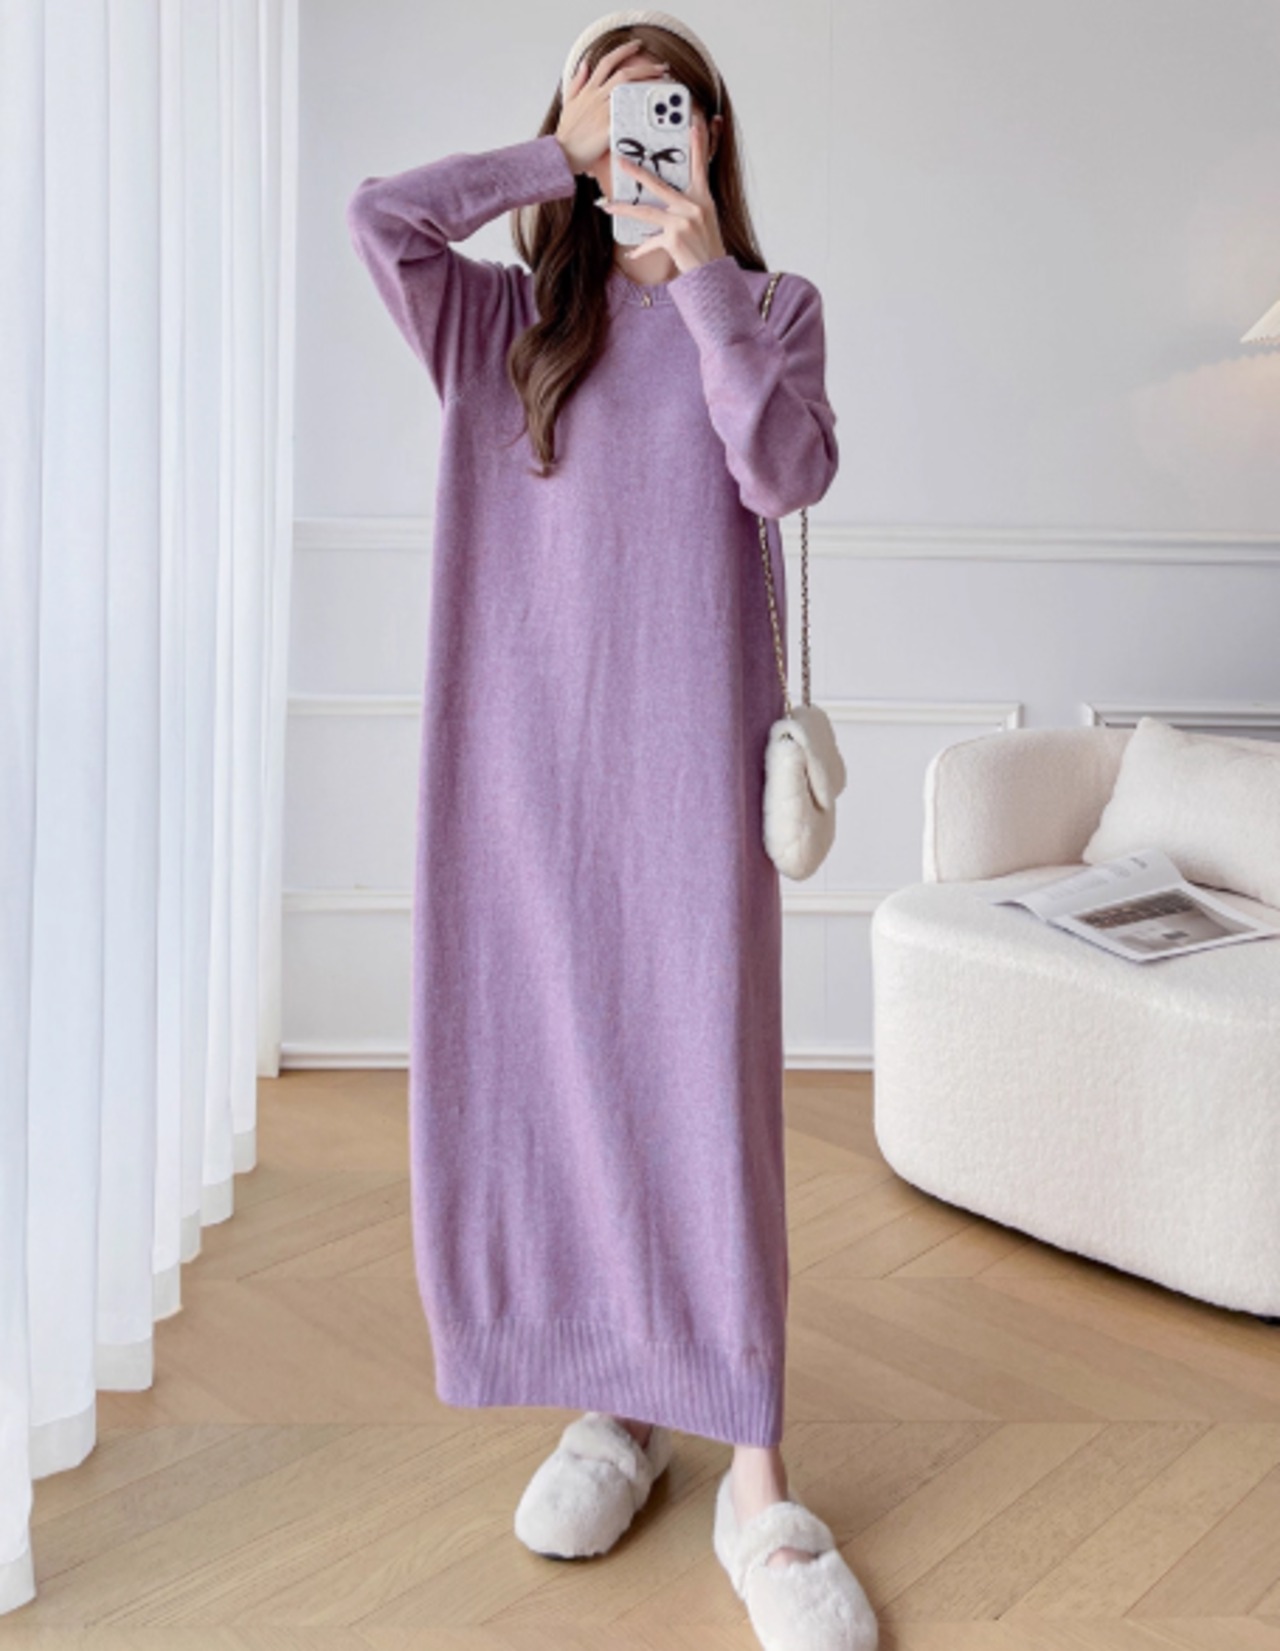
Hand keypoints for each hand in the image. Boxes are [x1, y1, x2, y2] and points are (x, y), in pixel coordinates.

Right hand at [555, 39, 670, 174]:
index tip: (636, 45)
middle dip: (645, 68)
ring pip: (628, 92)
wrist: (562, 153)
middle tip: (661, 67)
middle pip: (624, 75)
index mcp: (589, 90)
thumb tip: (585, 63)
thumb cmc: (567, 131)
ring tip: (663, 85)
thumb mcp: (568, 101)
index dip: (623, 51)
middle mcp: (597, 97)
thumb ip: (577, 81)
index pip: (607, 62)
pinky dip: (641, 114)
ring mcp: (602, 113)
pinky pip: (627, 118)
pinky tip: (656, 111)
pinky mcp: (607, 130)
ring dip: (648, 86)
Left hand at [597, 109, 726, 274]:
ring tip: (607, 206)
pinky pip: (651, 242)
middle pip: (659, 185)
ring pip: (646, 212)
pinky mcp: (674, 239)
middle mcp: (693, 206)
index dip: (698, 144)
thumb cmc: (707, 246)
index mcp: (703, 198)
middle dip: (637, 172)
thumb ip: (688, 204)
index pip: (700, 166)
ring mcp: (682, 222)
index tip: (694, 124)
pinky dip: (641, 249)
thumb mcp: (705, 219)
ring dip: (624, 209)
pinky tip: (631, 255)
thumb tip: (665, 199)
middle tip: (619, 161)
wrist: (713, 273)